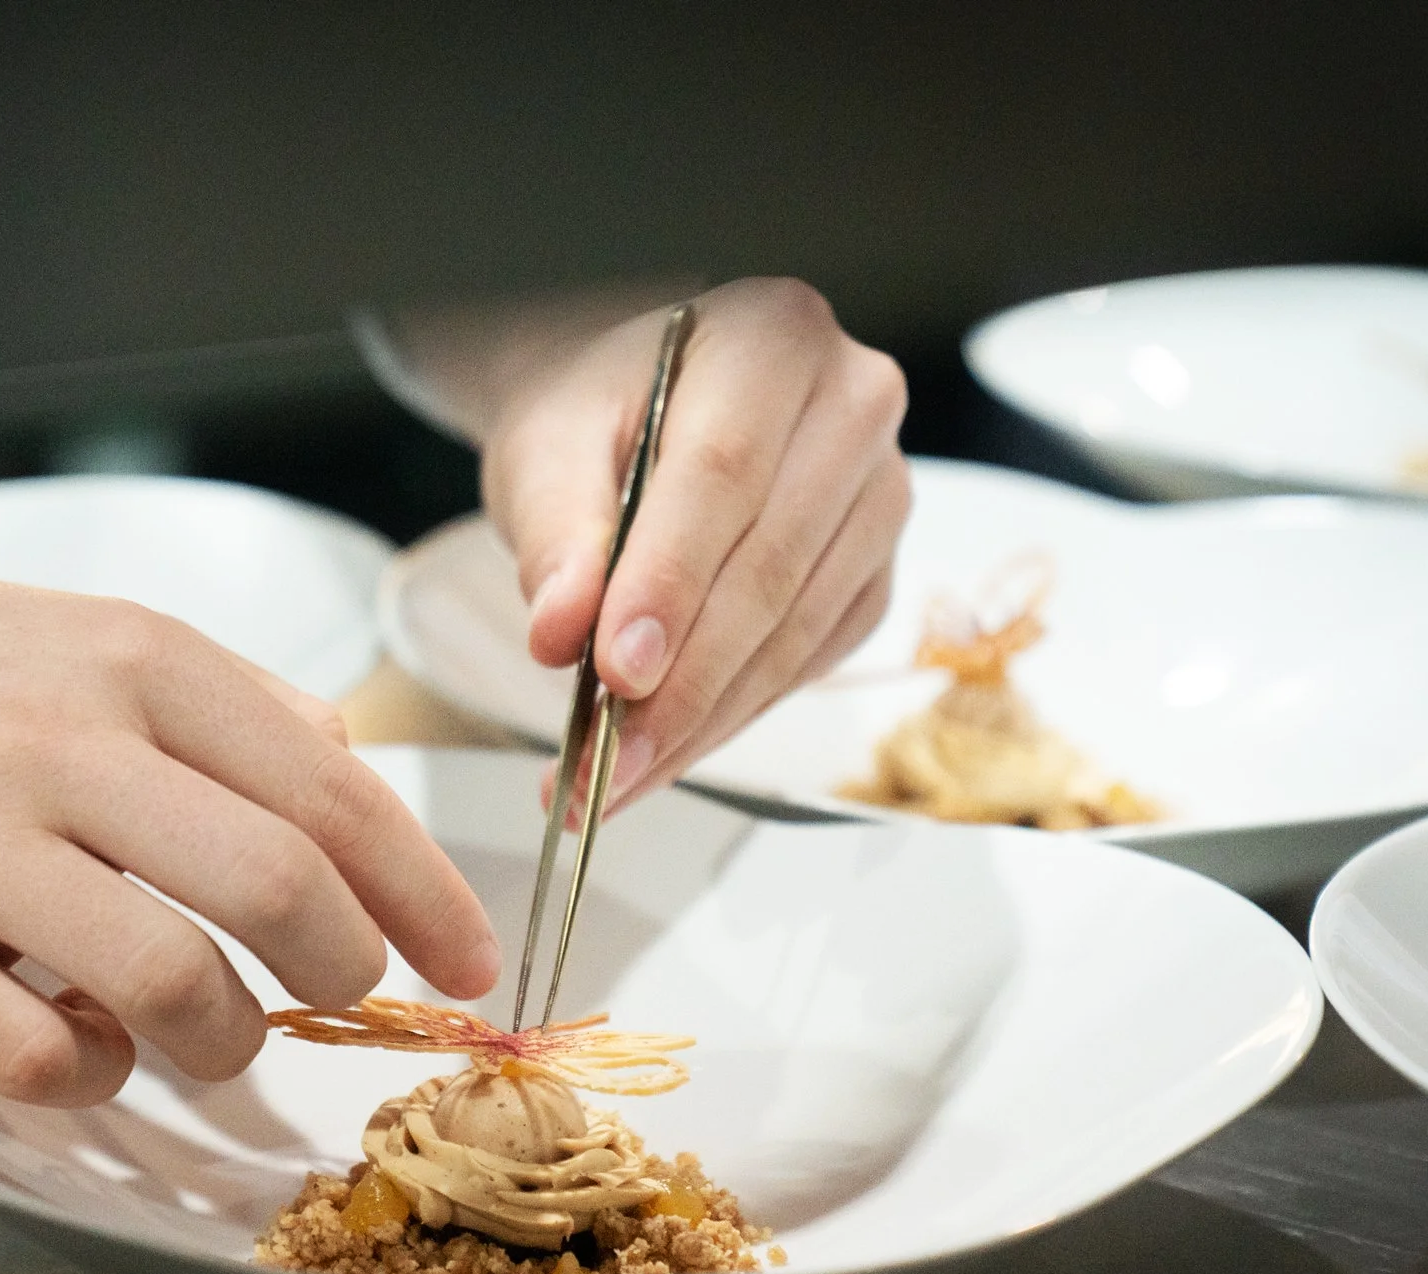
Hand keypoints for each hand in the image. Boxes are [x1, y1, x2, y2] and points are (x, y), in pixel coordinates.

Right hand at [0, 556, 499, 1106]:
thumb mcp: (72, 631)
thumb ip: (218, 696)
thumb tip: (343, 748)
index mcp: (133, 662)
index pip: (333, 792)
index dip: (423, 895)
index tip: (467, 962)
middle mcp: (61, 744)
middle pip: (281, 891)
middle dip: (348, 974)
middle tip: (345, 1003)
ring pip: (174, 984)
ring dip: (226, 1043)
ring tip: (212, 1041)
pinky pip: (36, 1054)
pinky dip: (90, 1076)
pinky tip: (80, 1049)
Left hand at [481, 277, 909, 810]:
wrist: (636, 415)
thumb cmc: (597, 414)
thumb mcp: (547, 449)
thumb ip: (554, 533)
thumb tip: (562, 633)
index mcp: (772, 337)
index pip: (723, 475)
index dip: (669, 583)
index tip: (614, 672)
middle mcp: (853, 404)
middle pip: (769, 567)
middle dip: (680, 682)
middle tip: (601, 762)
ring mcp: (879, 492)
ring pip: (794, 630)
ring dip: (702, 721)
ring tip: (610, 781)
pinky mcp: (874, 570)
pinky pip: (808, 661)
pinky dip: (730, 718)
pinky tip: (663, 755)